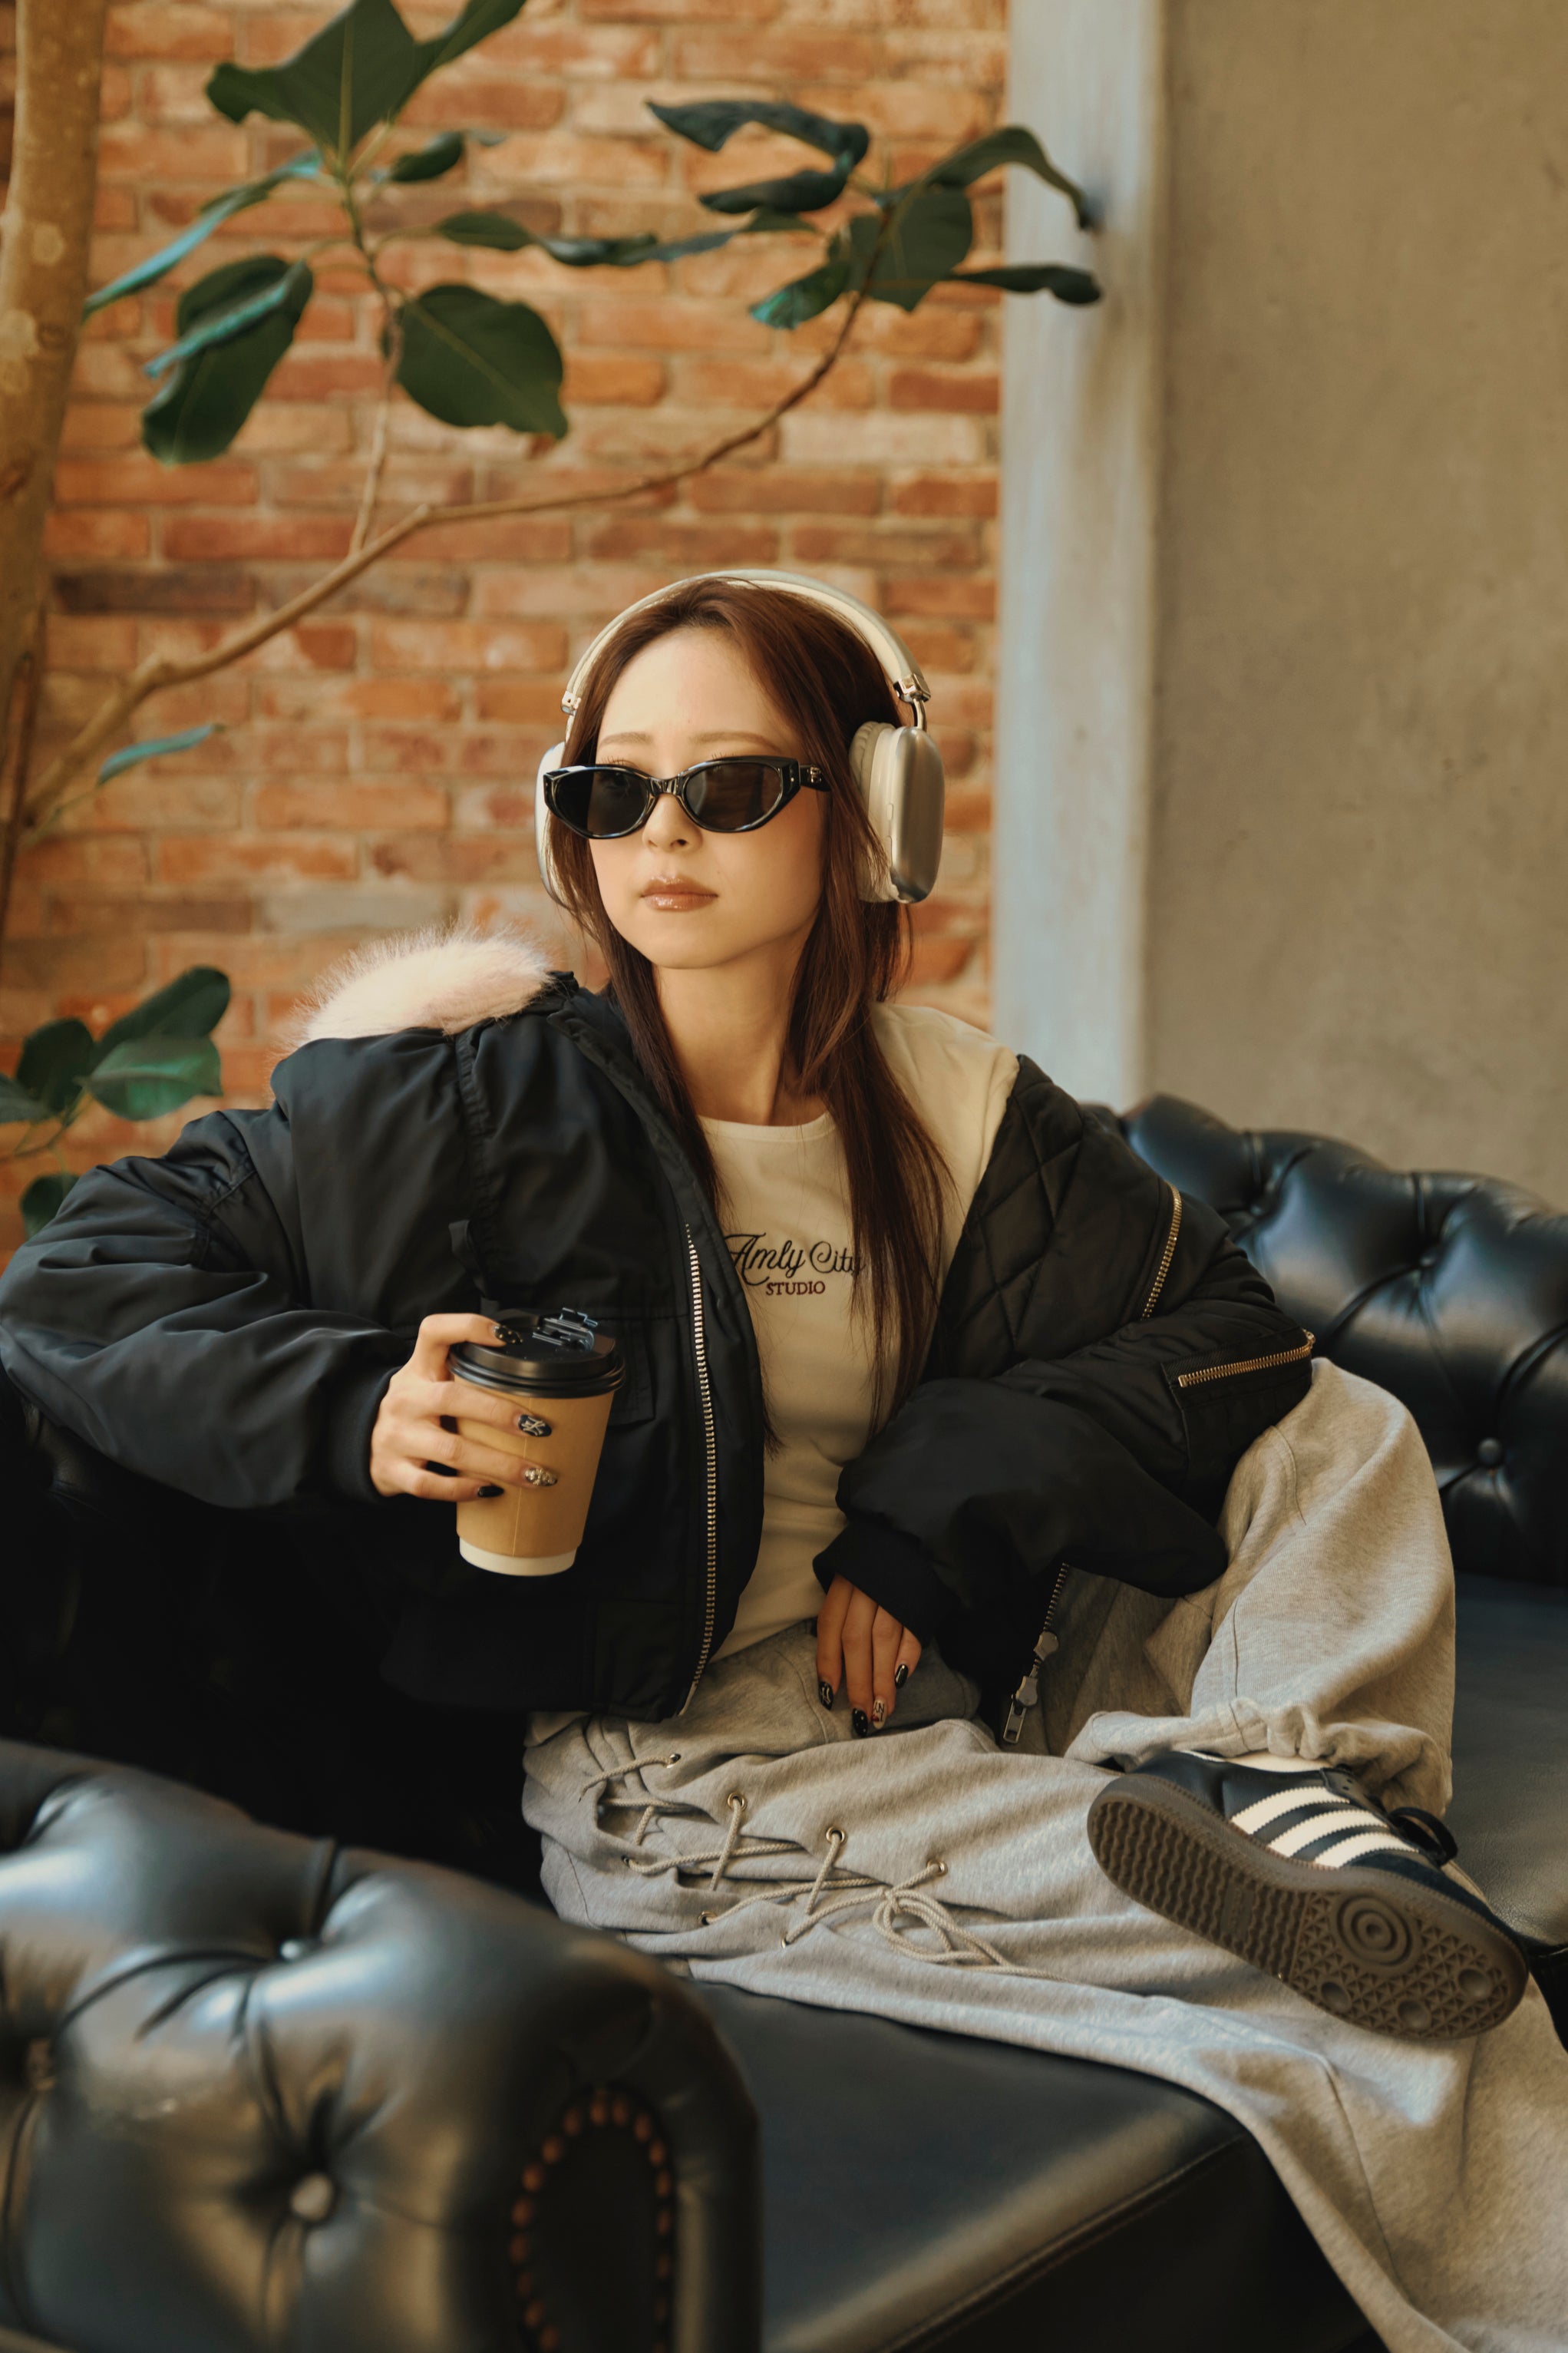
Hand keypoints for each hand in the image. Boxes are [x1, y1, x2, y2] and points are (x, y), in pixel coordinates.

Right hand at [370, 1314, 548, 1500]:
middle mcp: (406, 1399)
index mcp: (418, 1370)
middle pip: (452, 1398)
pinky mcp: (394, 1472)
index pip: (434, 1332)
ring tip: (533, 1474)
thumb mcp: (427, 1382)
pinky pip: (431, 1484)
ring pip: (451, 1450)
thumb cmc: (412, 1411)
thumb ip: (462, 1375)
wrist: (361, 1444)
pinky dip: (463, 1490)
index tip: (508, 1337)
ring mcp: (398, 1437)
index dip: (468, 1327)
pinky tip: (491, 1491)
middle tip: (538, 1427)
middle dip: (499, 1413)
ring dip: (498, 1464)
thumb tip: (529, 1377)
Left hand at [815, 1575, 921, 1731]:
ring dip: (883, 1678)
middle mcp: (865, 1588)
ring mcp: (894, 1592)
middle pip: (856, 1639)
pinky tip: (902, 1679)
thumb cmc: (870, 1572)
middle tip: (862, 1716)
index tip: (829, 1697)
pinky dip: (908, 1655)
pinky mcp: (920, 1596)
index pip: (830, 1627)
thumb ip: (839, 1619)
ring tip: (882, 1709)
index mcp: (843, 1584)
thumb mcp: (846, 1584)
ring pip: (884, 1639)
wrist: (907, 1539)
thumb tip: (830, 1670)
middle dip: (859, 1681)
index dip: (828, 1663)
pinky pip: (912, 1630)